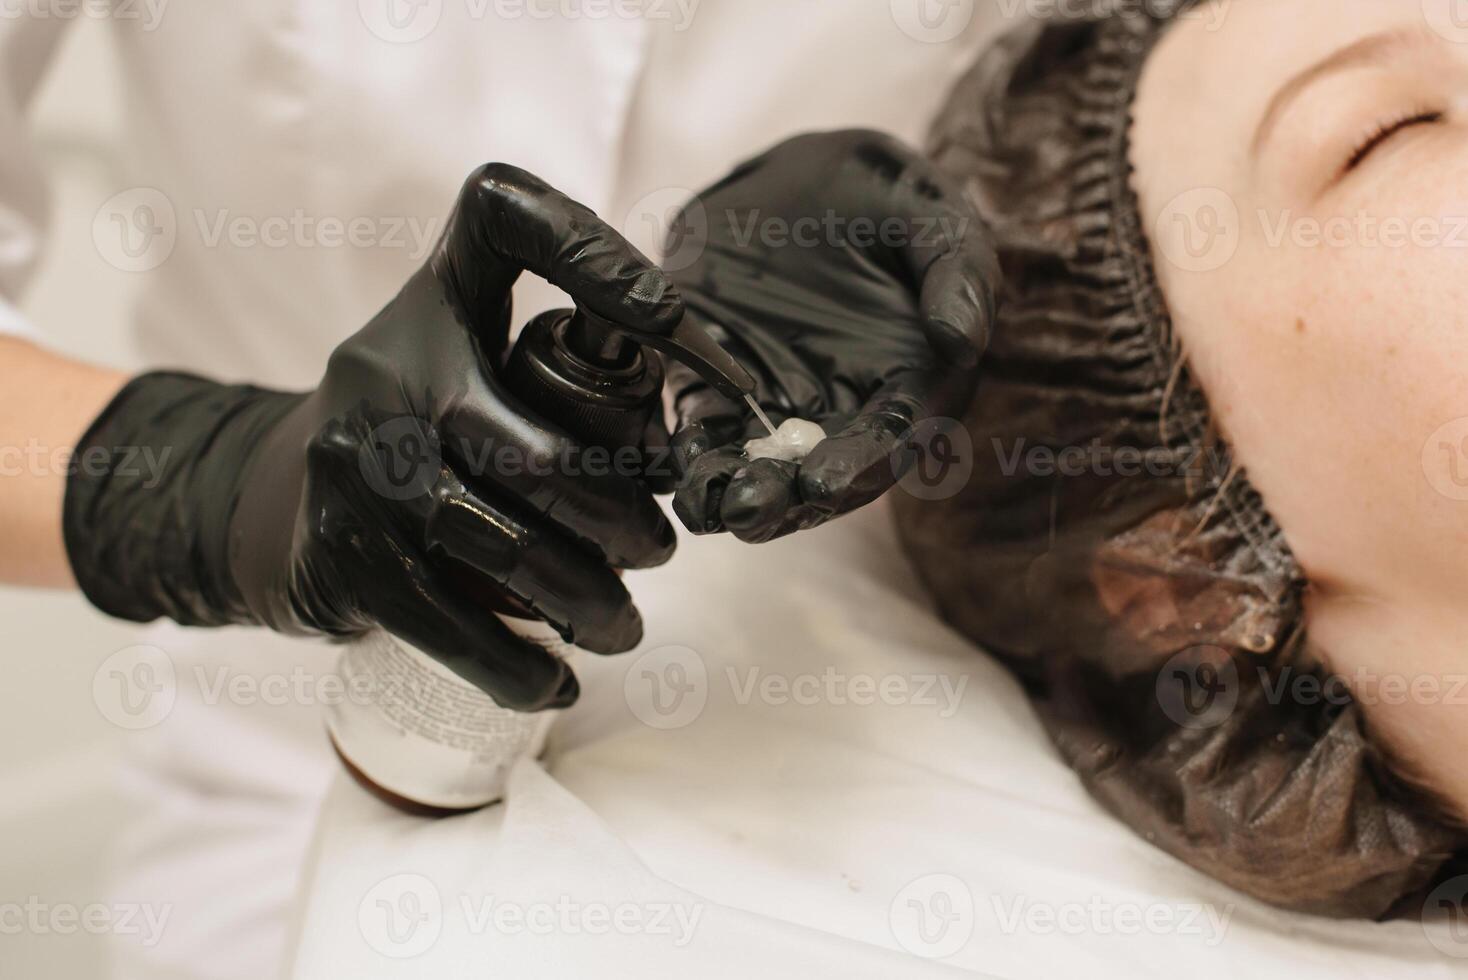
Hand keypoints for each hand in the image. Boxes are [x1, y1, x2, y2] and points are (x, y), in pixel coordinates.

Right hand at [65, 164, 680, 710]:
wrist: (273, 508)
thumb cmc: (417, 429)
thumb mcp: (463, 357)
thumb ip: (557, 356)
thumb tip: (704, 396)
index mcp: (433, 297)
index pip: (508, 220)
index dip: (600, 257)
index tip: (683, 331)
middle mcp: (387, 364)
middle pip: (549, 451)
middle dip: (627, 519)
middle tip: (659, 549)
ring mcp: (359, 461)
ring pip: (514, 547)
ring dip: (593, 601)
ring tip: (624, 623)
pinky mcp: (345, 552)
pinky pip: (454, 627)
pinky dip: (520, 667)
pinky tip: (559, 683)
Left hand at [667, 130, 998, 541]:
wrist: (796, 176)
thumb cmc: (880, 198)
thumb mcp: (928, 213)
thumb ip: (957, 268)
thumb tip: (963, 339)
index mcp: (911, 382)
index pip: (893, 439)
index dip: (861, 466)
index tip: (826, 483)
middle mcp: (845, 409)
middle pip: (820, 474)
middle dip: (785, 502)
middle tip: (751, 512)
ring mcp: (778, 403)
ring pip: (757, 466)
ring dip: (729, 492)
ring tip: (705, 505)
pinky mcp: (717, 386)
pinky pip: (701, 428)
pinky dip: (687, 454)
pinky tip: (672, 473)